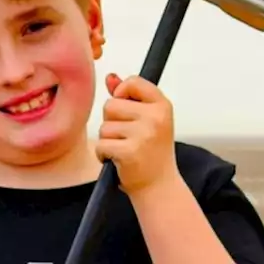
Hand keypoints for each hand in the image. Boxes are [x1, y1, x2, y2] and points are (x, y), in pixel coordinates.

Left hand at [95, 73, 179, 196]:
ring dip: (108, 140)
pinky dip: (103, 154)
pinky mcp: (129, 152)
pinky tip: (117, 160)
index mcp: (162, 105)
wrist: (159, 186)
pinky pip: (101, 144)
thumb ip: (130, 96)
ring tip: (124, 149)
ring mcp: (143, 134)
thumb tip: (111, 77)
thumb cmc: (152, 152)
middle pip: (111, 104)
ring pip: (104, 126)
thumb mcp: (149, 119)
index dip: (121, 93)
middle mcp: (155, 117)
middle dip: (112, 121)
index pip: (133, 82)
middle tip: (127, 137)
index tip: (126, 108)